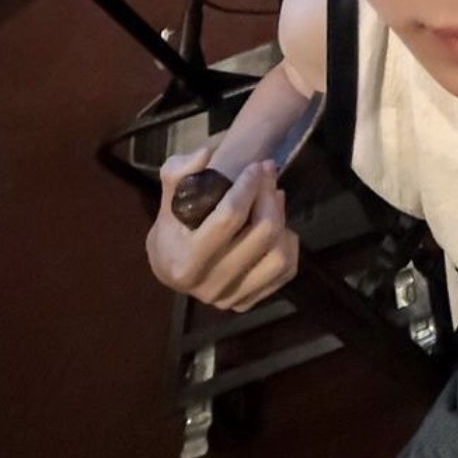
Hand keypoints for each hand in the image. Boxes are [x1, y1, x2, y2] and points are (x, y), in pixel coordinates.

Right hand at [146, 146, 299, 311]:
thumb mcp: (168, 193)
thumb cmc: (172, 224)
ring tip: (274, 196)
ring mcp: (230, 299)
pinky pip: (285, 271)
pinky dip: (288, 243)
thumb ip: (180, 171)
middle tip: (268, 172)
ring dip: (281, 219)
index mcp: (185, 261)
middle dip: (268, 195)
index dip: (248, 186)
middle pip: (262, 233)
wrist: (171, 263)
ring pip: (279, 256)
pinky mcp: (248, 302)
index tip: (256, 166)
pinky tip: (277, 225)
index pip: (229, 217)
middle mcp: (209, 286)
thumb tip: (206, 155)